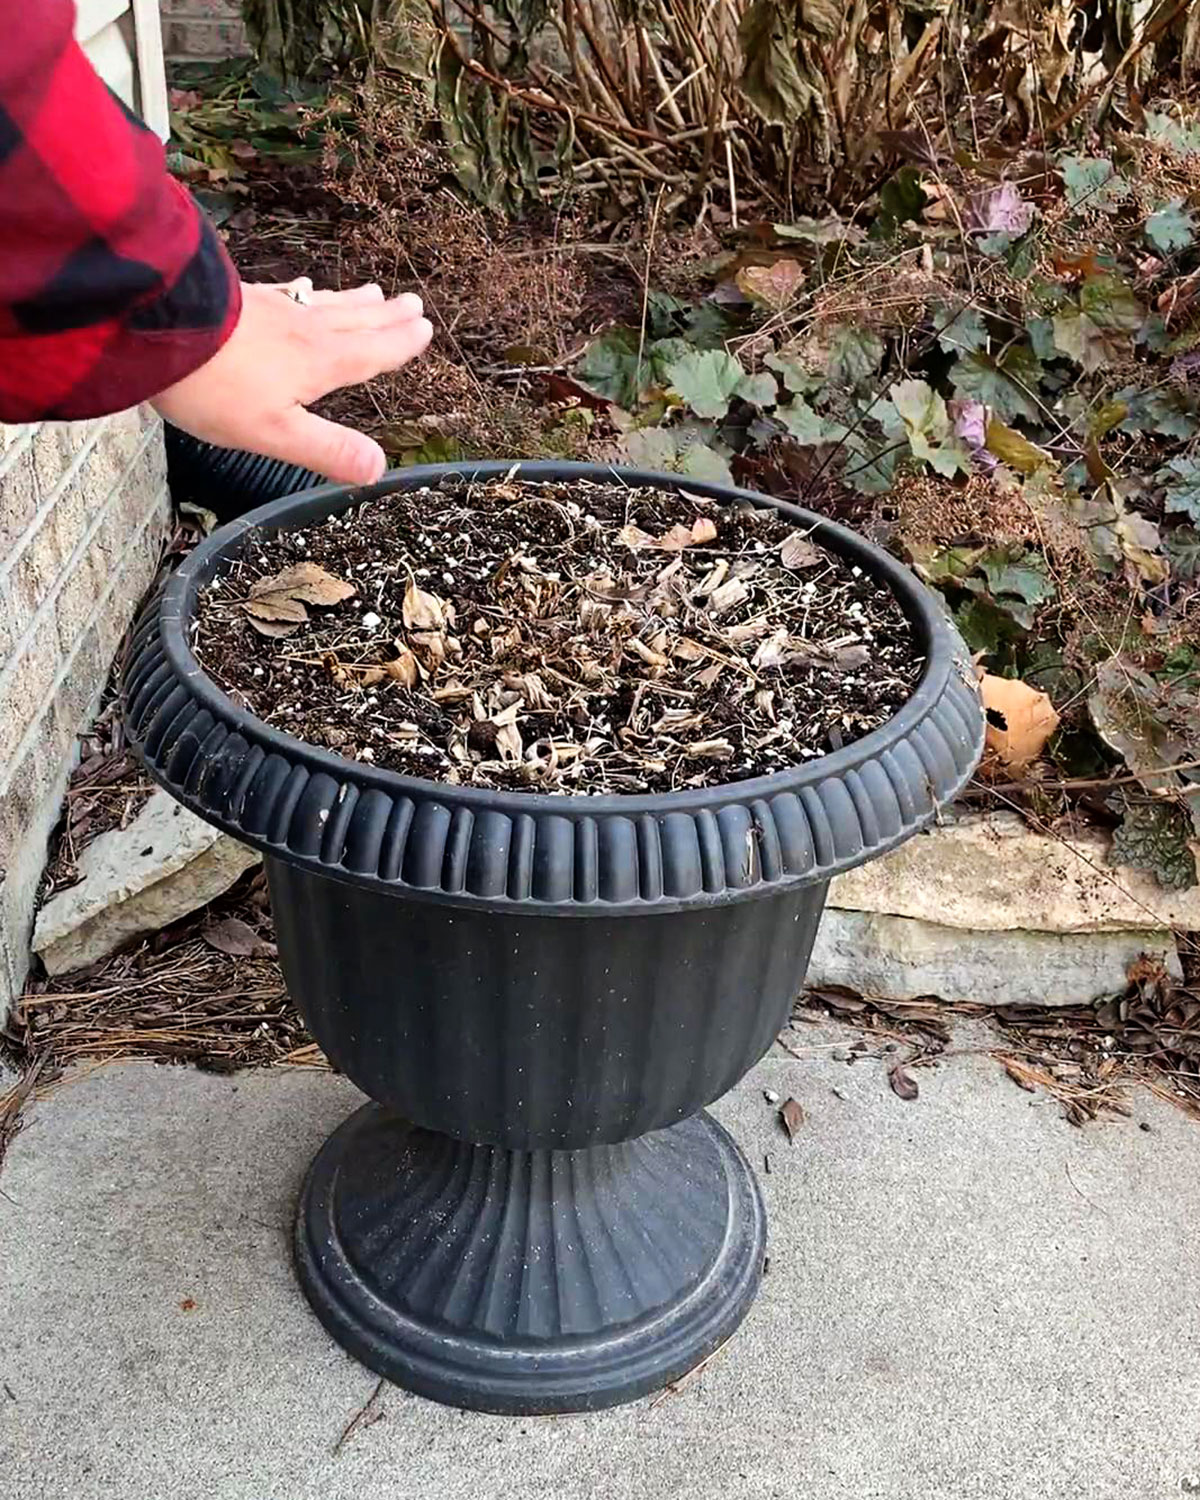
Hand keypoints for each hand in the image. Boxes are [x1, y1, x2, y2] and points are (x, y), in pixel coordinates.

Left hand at [152, 279, 432, 484]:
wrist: (155, 326)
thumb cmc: (214, 387)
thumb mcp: (275, 432)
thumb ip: (326, 449)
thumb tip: (378, 468)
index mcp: (318, 364)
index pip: (368, 355)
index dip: (397, 345)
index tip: (423, 329)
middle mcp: (302, 330)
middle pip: (353, 322)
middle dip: (384, 316)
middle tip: (412, 302)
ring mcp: (269, 309)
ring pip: (322, 304)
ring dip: (351, 300)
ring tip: (372, 292)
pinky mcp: (238, 298)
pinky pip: (285, 293)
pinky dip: (303, 292)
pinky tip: (298, 289)